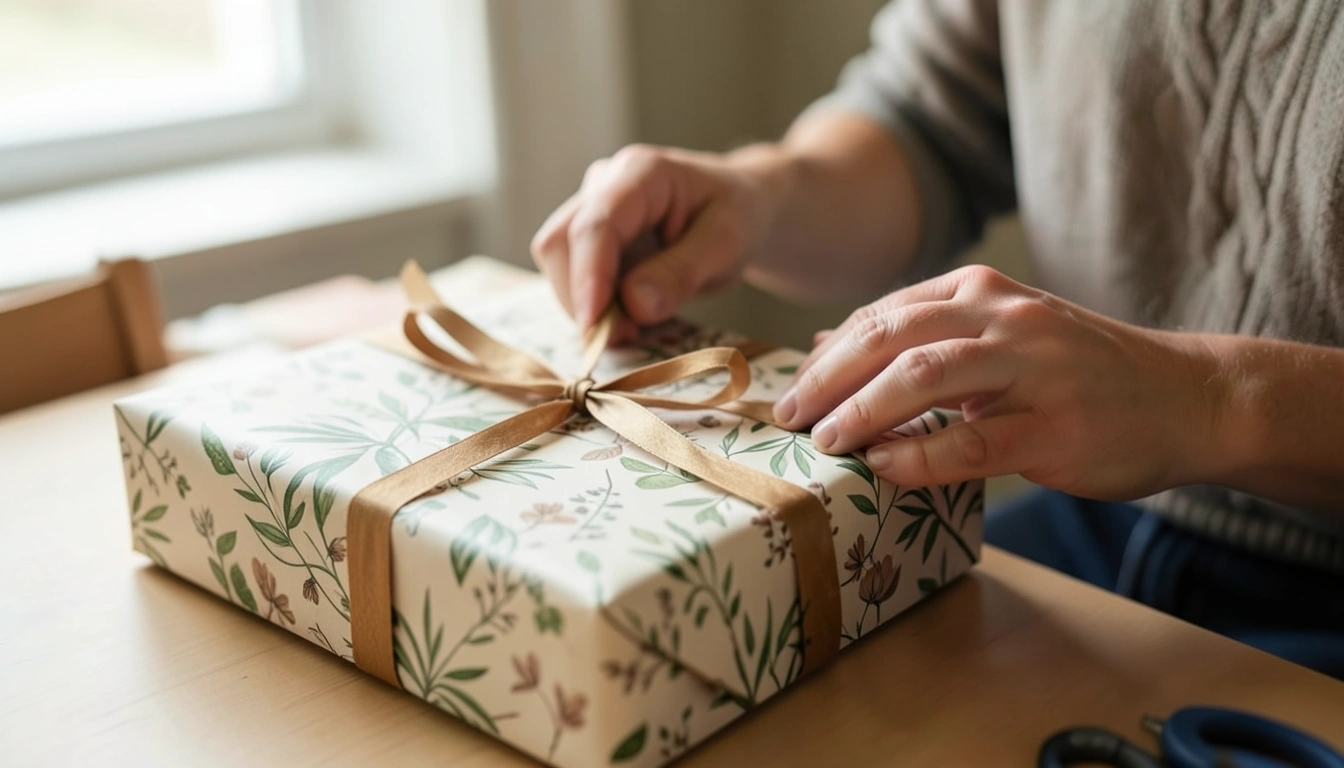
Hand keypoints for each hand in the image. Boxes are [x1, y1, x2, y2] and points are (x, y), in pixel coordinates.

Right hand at [531, 143, 778, 336]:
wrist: (739, 208)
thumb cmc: (736, 217)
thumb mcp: (727, 244)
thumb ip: (682, 272)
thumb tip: (634, 305)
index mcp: (642, 173)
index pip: (596, 224)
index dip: (590, 277)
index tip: (594, 326)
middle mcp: (604, 184)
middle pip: (561, 242)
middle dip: (582, 297)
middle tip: (623, 337)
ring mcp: (591, 209)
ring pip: (559, 263)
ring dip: (586, 305)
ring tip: (633, 329)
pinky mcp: (588, 239)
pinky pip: (572, 276)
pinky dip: (593, 306)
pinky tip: (628, 318)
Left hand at [772, 265, 1224, 499]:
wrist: (1187, 397)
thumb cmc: (1079, 374)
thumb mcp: (997, 336)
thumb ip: (920, 336)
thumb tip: (828, 341)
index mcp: (980, 292)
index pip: (882, 315)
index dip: (826, 356)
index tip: (788, 392)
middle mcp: (1003, 317)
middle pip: (889, 337)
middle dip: (827, 380)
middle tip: (786, 418)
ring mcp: (1033, 368)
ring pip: (923, 378)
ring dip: (861, 411)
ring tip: (823, 442)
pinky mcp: (1055, 427)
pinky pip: (973, 441)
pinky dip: (919, 457)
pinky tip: (884, 470)